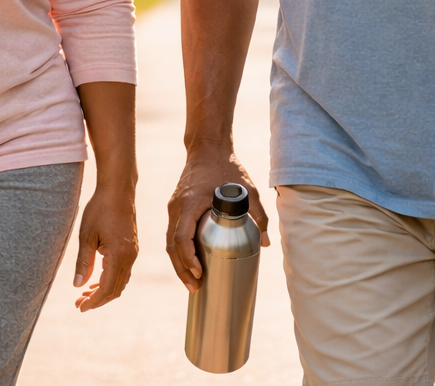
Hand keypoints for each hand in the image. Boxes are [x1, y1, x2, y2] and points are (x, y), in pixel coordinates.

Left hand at [73, 185, 137, 310]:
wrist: (118, 190)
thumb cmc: (100, 209)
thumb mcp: (86, 236)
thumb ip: (82, 262)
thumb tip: (78, 286)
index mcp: (118, 255)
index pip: (107, 288)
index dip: (93, 301)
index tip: (80, 307)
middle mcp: (129, 257)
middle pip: (116, 289)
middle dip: (98, 300)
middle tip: (79, 303)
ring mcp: (133, 252)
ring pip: (121, 281)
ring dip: (104, 291)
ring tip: (85, 293)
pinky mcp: (132, 247)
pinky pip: (123, 271)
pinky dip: (111, 280)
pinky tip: (97, 279)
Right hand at [166, 146, 267, 291]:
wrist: (208, 147)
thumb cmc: (227, 167)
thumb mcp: (247, 188)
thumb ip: (258, 214)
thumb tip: (266, 243)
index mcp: (190, 203)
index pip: (181, 238)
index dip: (188, 259)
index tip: (199, 273)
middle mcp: (177, 207)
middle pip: (171, 246)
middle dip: (182, 270)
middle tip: (195, 287)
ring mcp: (174, 207)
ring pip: (169, 242)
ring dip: (178, 263)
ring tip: (192, 282)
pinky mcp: (175, 207)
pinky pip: (172, 233)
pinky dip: (178, 251)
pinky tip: (188, 263)